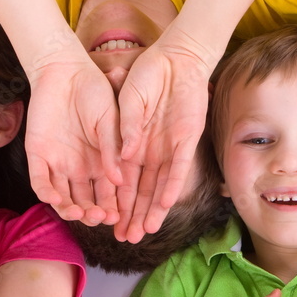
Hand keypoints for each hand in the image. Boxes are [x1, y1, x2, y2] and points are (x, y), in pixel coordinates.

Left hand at [26, 60, 122, 224]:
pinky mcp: (38, 155)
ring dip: (70, 209)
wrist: (66, 71)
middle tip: (99, 217)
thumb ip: (113, 150)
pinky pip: (40, 180)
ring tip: (79, 213)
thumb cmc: (95, 92)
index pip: (107, 194)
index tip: (118, 216)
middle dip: (93, 213)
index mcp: (102, 162)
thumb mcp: (111, 121)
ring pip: (63, 196)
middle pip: (85, 201)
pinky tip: (56, 199)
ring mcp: (58, 163)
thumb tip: (119, 181)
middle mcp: (80, 167)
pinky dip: (47, 192)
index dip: (112, 208)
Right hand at [117, 33, 211, 241]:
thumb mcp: (128, 102)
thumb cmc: (147, 76)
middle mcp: (152, 150)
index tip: (108, 222)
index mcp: (134, 144)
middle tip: (126, 239)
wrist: (174, 58)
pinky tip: (165, 204)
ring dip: (153, 207)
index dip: (117, 201)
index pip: (125, 180)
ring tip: (144, 230)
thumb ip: (125, 130)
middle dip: (134, 214)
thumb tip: (121, 159)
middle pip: (143, 190)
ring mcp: (170, 146)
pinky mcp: (187, 139)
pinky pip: (180, 167)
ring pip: (161, 185)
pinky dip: (172, 185)